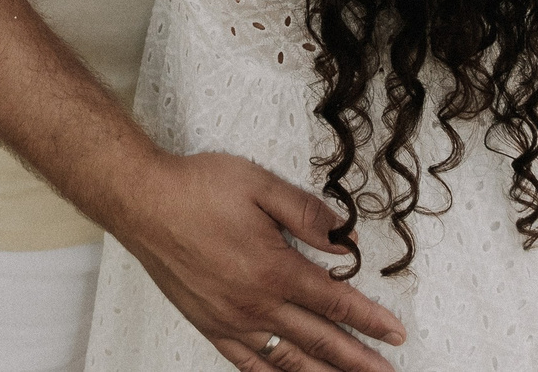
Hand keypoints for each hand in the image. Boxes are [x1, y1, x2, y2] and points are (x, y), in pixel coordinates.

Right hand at [109, 151, 404, 371]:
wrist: (142, 201)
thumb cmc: (196, 188)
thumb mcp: (260, 184)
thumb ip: (306, 213)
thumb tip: (344, 238)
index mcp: (274, 269)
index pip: (335, 302)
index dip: (370, 320)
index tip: (395, 333)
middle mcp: (255, 304)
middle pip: (320, 341)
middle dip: (358, 360)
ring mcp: (231, 320)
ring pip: (288, 360)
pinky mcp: (209, 324)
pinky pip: (248, 363)